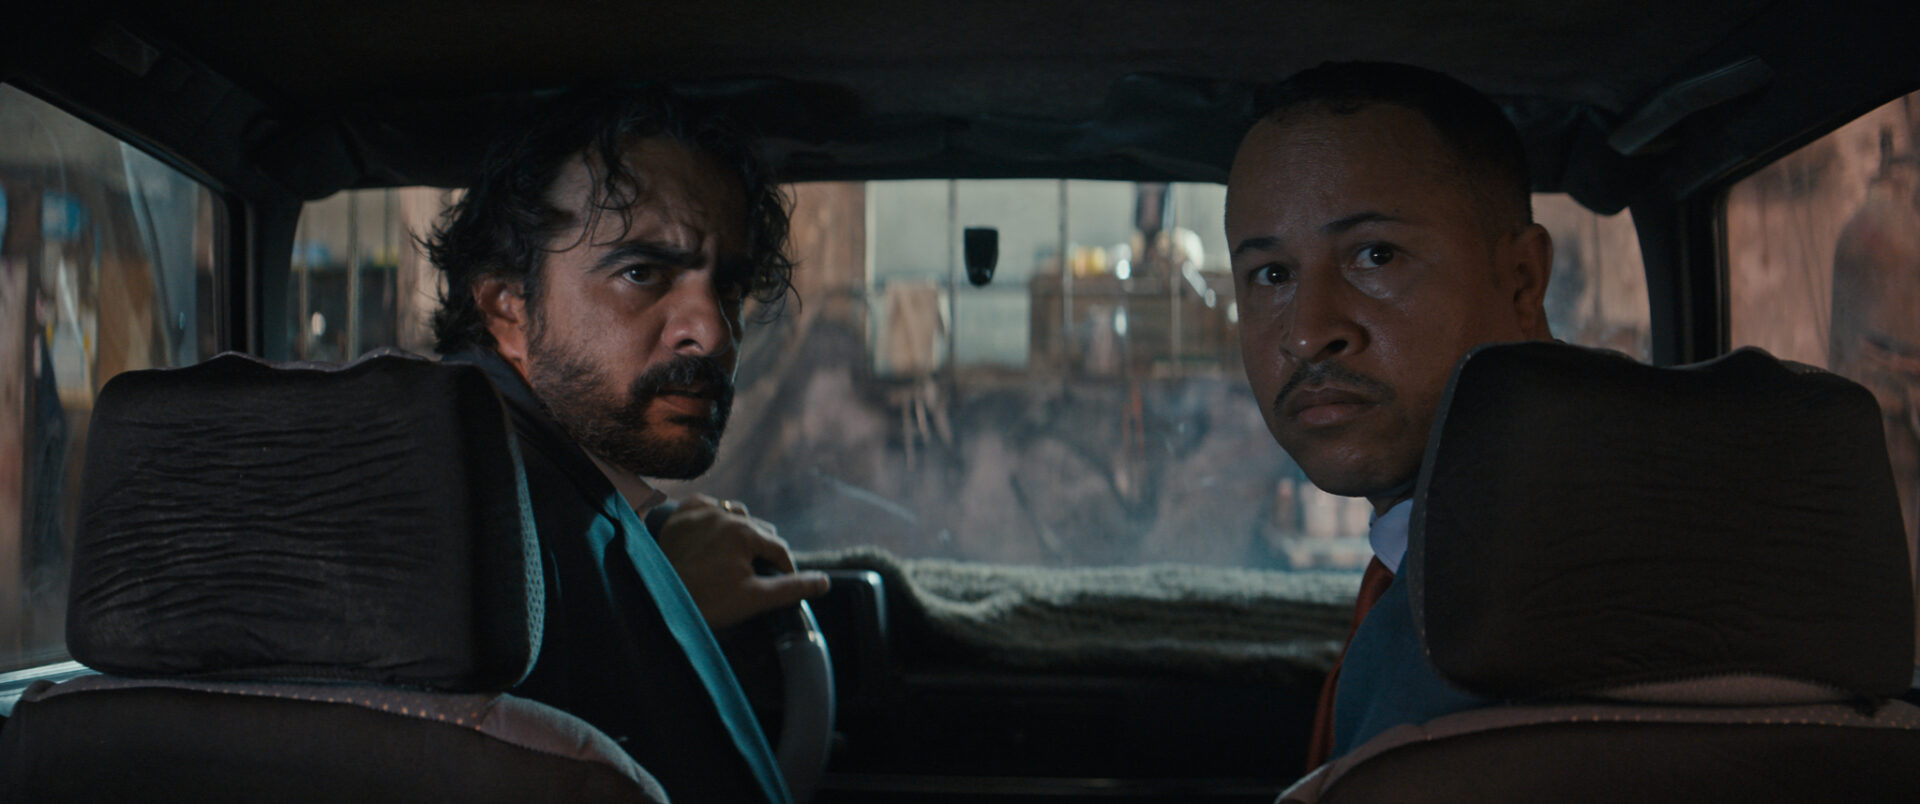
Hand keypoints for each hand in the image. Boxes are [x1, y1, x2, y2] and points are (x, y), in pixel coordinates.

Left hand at [654, 494, 830, 628]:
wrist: (660, 603)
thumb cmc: (708, 602)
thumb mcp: (755, 598)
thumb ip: (792, 588)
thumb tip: (825, 582)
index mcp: (745, 532)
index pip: (778, 549)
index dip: (784, 569)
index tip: (781, 584)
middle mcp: (724, 515)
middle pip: (758, 530)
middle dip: (762, 550)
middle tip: (755, 574)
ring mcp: (700, 513)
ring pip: (734, 514)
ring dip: (741, 530)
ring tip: (738, 554)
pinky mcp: (680, 517)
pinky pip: (704, 505)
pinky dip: (713, 514)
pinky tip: (714, 529)